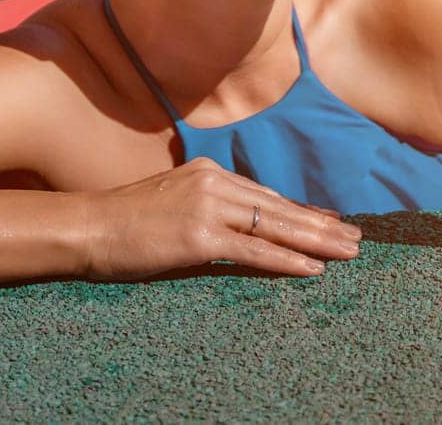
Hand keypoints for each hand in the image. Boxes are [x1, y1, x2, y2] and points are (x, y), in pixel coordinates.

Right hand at [71, 156, 361, 279]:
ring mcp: (208, 207)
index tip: (331, 221)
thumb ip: (207, 210)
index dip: (303, 211)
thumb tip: (240, 232)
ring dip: (316, 241)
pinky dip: (286, 260)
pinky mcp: (199, 236)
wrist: (86, 227)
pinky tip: (312, 269)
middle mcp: (214, 182)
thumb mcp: (172, 203)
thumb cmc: (123, 222)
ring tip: (347, 252)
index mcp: (208, 171)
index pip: (267, 195)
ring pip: (275, 226)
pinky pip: (253, 251)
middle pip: (280, 207)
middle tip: (355, 238)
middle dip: (321, 224)